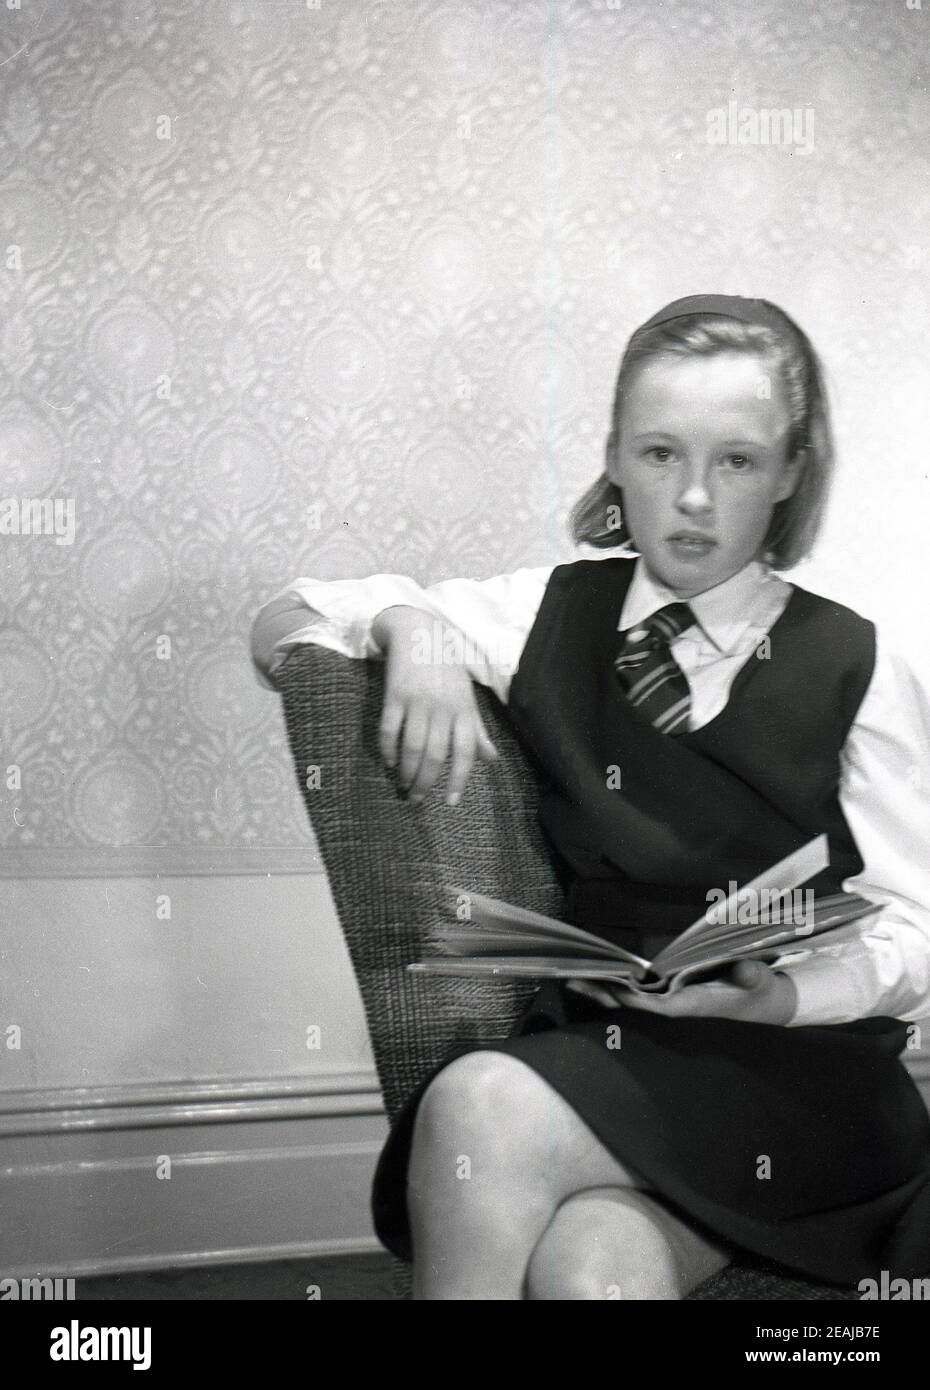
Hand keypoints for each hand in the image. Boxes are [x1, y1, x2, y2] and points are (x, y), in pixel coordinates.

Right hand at [372, 606, 498, 805]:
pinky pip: (389, 730)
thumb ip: (476, 729)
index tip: (450, 801)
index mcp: (463, 710)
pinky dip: (387, 749)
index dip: (459, 779)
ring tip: (403, 786)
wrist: (419, 631)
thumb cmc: (446, 669)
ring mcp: (417, 701)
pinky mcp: (394, 695)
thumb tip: (491, 759)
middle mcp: (442, 708)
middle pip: (435, 755)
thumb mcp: (466, 697)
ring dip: (406, 772)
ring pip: (412, 747)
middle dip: (425, 782)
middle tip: (417, 799)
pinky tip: (388, 761)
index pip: (465, 752)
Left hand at [566, 960, 797, 1025]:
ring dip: (604, 990)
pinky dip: (616, 985)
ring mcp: (672, 1001)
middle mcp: (677, 1005)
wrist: (765, 1003)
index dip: (633, 999)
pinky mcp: (671, 994)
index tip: (611, 988)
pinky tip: (596, 978)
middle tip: (571, 981)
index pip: (657, 1006)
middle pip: (633, 1004)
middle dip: (605, 994)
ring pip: (631, 999)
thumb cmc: (760, 991)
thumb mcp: (761, 981)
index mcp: (694, 1005)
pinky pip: (638, 992)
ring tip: (572, 979)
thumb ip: (753, 975)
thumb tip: (746, 970)